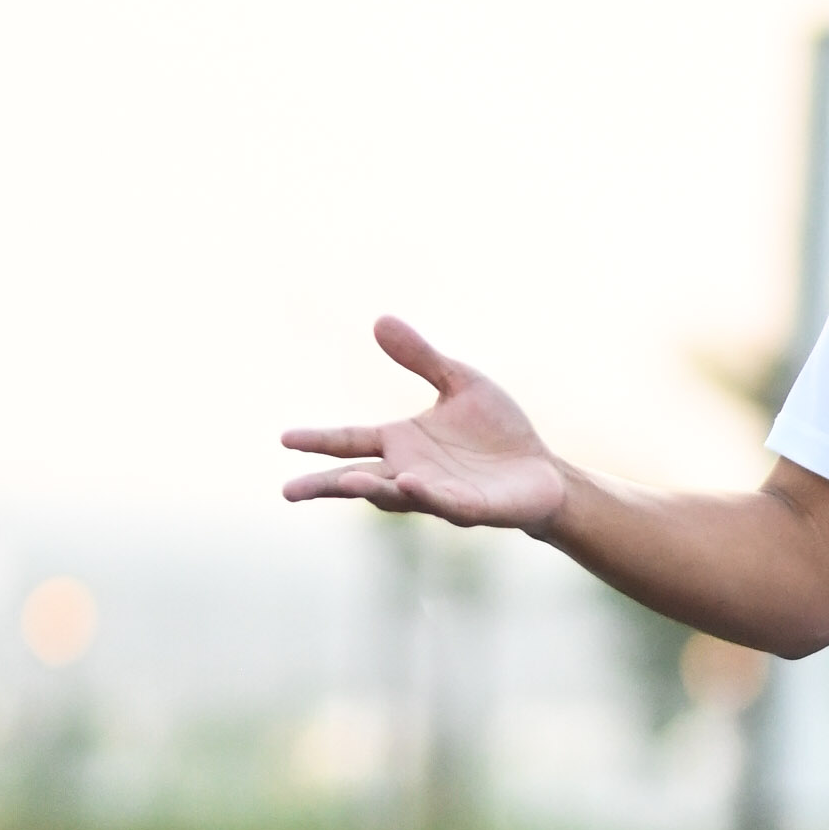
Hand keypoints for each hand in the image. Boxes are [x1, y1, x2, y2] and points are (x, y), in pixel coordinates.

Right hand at [281, 317, 568, 533]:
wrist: (543, 471)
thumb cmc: (498, 432)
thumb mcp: (459, 383)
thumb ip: (421, 357)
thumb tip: (380, 320)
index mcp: (401, 442)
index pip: (350, 441)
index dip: (319, 440)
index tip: (284, 438)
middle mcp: (410, 471)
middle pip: (358, 480)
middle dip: (325, 485)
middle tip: (288, 491)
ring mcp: (438, 494)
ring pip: (396, 496)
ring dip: (372, 490)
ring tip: (348, 482)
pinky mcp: (471, 509)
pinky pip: (444, 503)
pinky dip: (427, 495)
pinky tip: (412, 483)